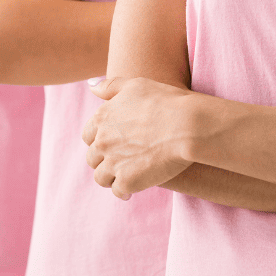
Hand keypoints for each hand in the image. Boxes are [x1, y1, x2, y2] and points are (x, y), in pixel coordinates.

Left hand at [82, 77, 194, 199]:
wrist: (187, 125)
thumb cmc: (166, 101)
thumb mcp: (135, 85)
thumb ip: (110, 87)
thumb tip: (90, 86)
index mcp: (101, 118)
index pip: (88, 136)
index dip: (99, 140)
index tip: (111, 144)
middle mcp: (102, 141)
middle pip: (93, 158)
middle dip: (103, 160)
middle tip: (119, 162)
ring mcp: (113, 162)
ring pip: (101, 177)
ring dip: (110, 178)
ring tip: (124, 177)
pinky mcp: (127, 181)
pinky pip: (118, 190)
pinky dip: (124, 190)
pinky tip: (133, 188)